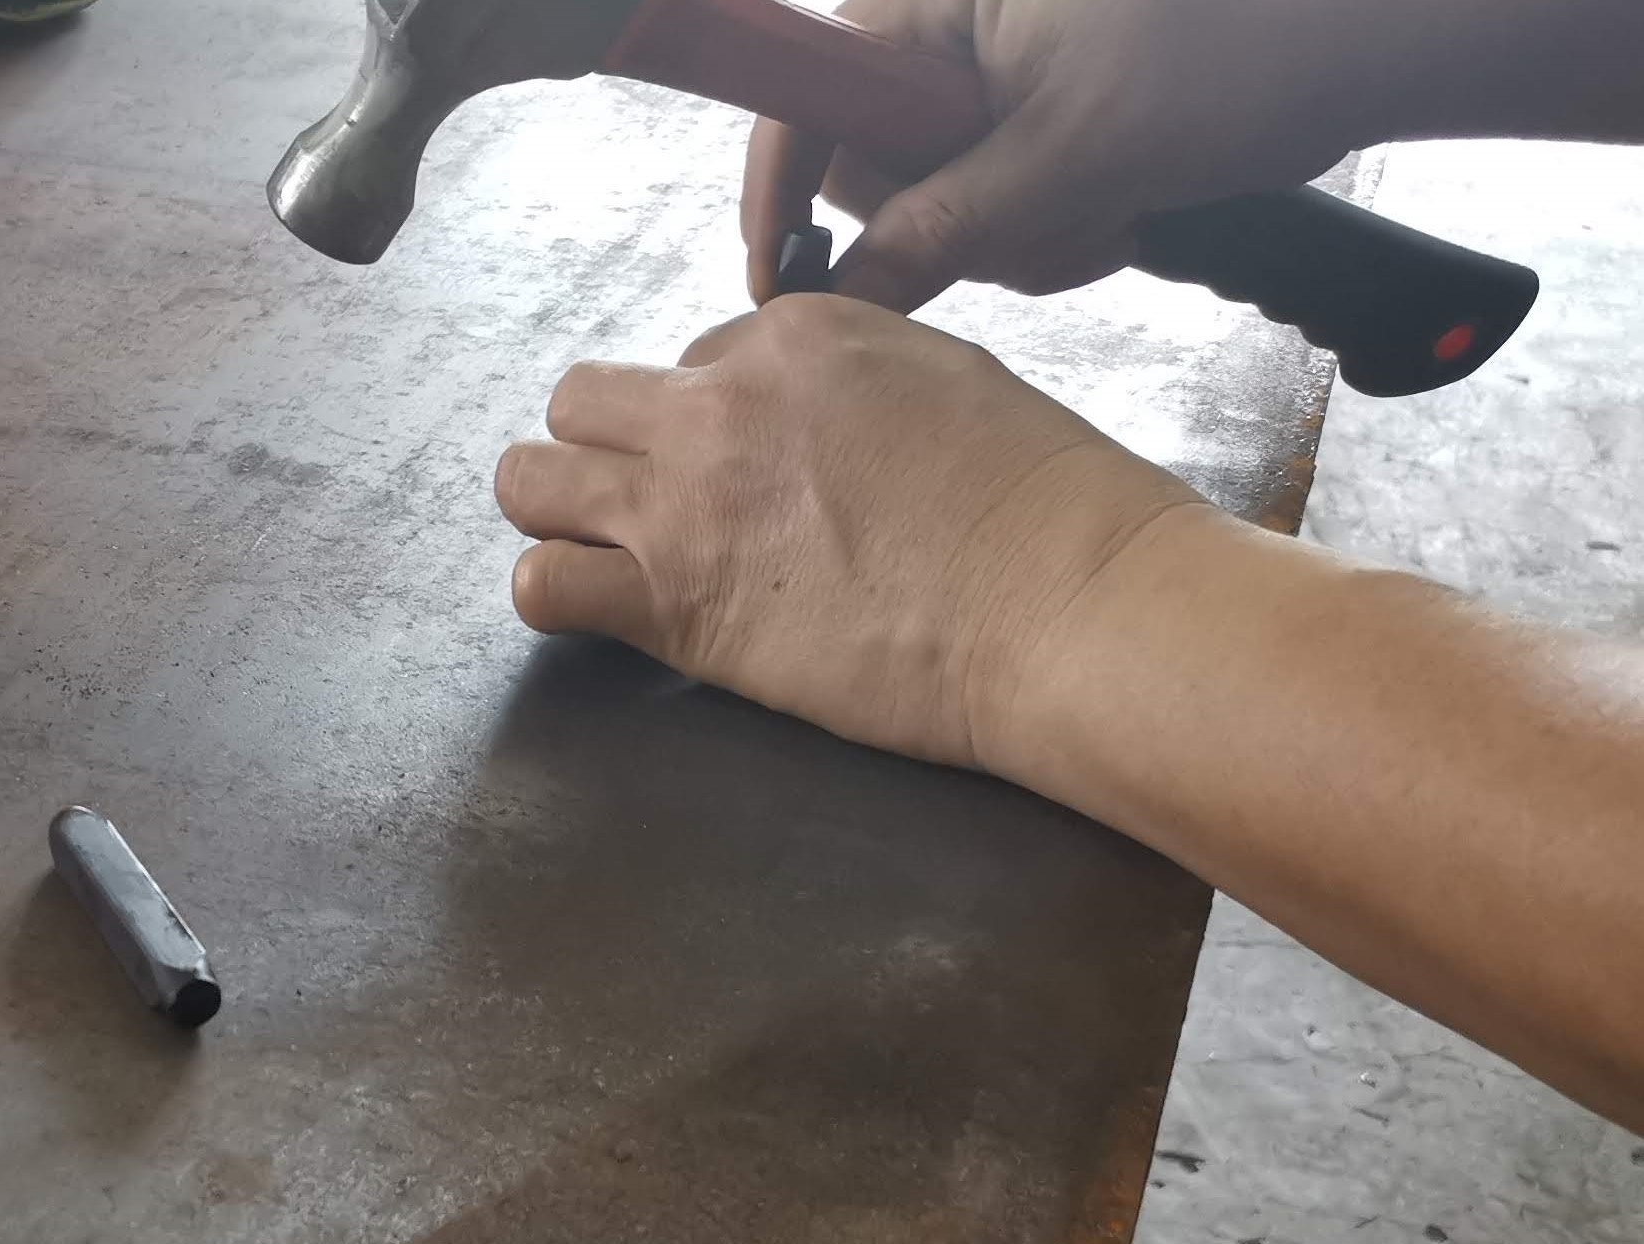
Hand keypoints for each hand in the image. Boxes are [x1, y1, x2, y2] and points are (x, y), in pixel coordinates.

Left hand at [493, 294, 1202, 769]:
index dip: (711, 421)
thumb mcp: (944, 375)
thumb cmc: (1040, 500)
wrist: (1064, 600)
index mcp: (791, 337)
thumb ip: (846, 378)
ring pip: (530, 480)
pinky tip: (599, 608)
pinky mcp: (673, 606)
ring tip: (601, 549)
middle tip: (651, 503)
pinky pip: (541, 585)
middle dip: (604, 447)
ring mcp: (685, 506)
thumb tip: (801, 406)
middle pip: (583, 403)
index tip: (758, 471)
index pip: (690, 362)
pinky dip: (553, 593)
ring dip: (555, 511)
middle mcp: (719, 406)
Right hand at [747, 0, 1385, 310]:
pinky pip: (1010, 191)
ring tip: (1111, 209)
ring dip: (1023, 231)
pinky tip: (1125, 207)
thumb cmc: (1241, 52)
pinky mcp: (1056, 100)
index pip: (805, 94)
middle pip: (879, 158)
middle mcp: (962, 18)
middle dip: (950, 219)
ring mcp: (1011, 59)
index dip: (781, 189)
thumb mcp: (1072, 156)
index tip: (783, 278)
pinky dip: (1058, 219)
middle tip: (1040, 228)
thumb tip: (845, 294)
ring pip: (950, 189)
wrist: (1384, 32)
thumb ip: (942, 228)